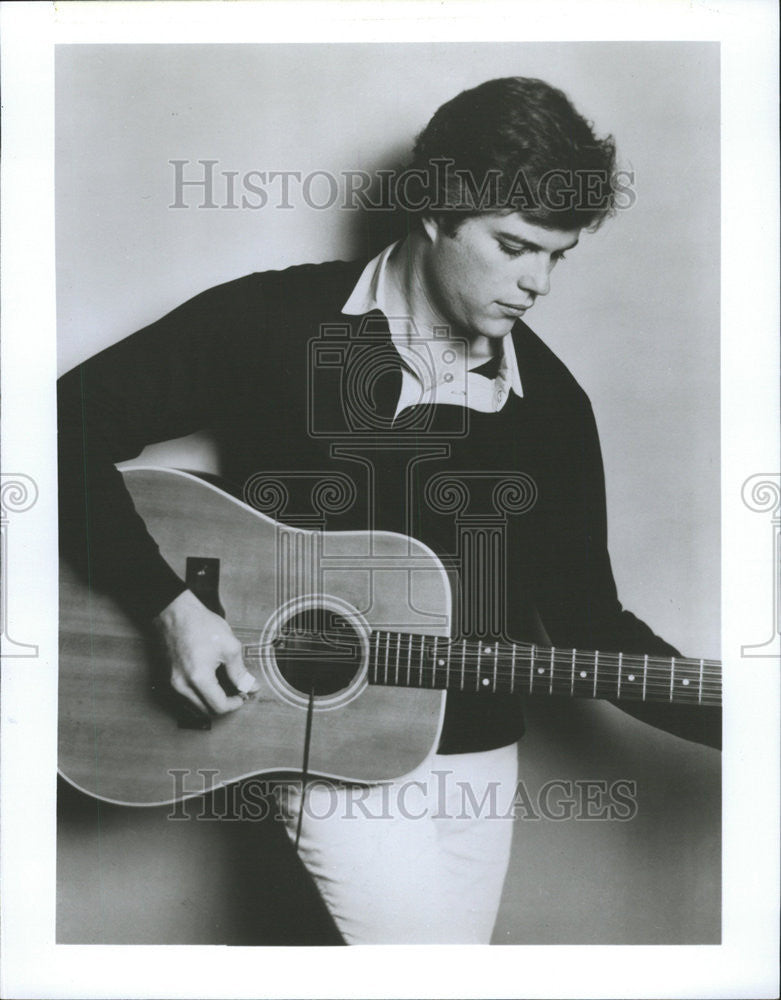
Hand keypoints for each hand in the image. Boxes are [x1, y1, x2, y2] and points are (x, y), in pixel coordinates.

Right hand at [153, 589, 259, 714]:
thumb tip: (251, 687)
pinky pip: (187, 696)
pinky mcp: (170, 678)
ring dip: (212, 701)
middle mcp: (182, 685)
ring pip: (196, 706)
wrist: (176, 613)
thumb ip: (241, 672)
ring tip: (226, 686)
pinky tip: (212, 683)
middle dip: (224, 704)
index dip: (236, 704)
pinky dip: (201, 695)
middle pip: (207, 710)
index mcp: (198, 678)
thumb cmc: (201, 625)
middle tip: (238, 691)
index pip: (219, 707)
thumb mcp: (229, 647)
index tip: (244, 694)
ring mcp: (173, 683)